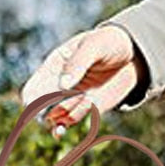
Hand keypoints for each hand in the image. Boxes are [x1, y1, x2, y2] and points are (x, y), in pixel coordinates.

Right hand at [20, 24, 148, 137]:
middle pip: (39, 109)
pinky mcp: (84, 109)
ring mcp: (70, 99)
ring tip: (88, 97)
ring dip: (67, 114)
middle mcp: (57, 86)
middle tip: (66, 104)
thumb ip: (78, 64)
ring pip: (54, 118)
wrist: (132, 56)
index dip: (32, 102)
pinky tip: (80, 113)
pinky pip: (69, 122)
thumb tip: (62, 85)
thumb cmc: (109, 43)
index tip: (44, 103)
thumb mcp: (94, 46)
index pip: (32, 90)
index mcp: (53, 67)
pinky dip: (71, 121)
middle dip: (48, 112)